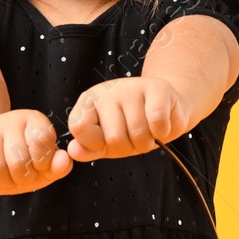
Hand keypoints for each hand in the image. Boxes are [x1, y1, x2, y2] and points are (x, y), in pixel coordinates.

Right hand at [0, 109, 72, 195]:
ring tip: (2, 176)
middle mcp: (12, 119)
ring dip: (1, 182)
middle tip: (17, 176)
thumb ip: (58, 167)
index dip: (40, 165)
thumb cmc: (18, 162)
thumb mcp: (42, 167)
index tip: (36, 167)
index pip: (43, 143)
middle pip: (19, 162)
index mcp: (36, 122)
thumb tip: (64, 160)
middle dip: (19, 179)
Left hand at [66, 77, 191, 162]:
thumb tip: (73, 150)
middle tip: (133, 138)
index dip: (95, 143)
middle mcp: (107, 91)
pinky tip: (160, 125)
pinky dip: (163, 133)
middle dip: (128, 148)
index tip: (105, 139)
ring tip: (148, 131)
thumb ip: (88, 149)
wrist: (165, 108)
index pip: (79, 128)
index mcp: (88, 102)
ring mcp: (131, 87)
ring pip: (139, 134)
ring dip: (147, 143)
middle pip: (114, 139)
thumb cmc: (131, 127)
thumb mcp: (105, 142)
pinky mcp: (157, 88)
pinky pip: (158, 124)